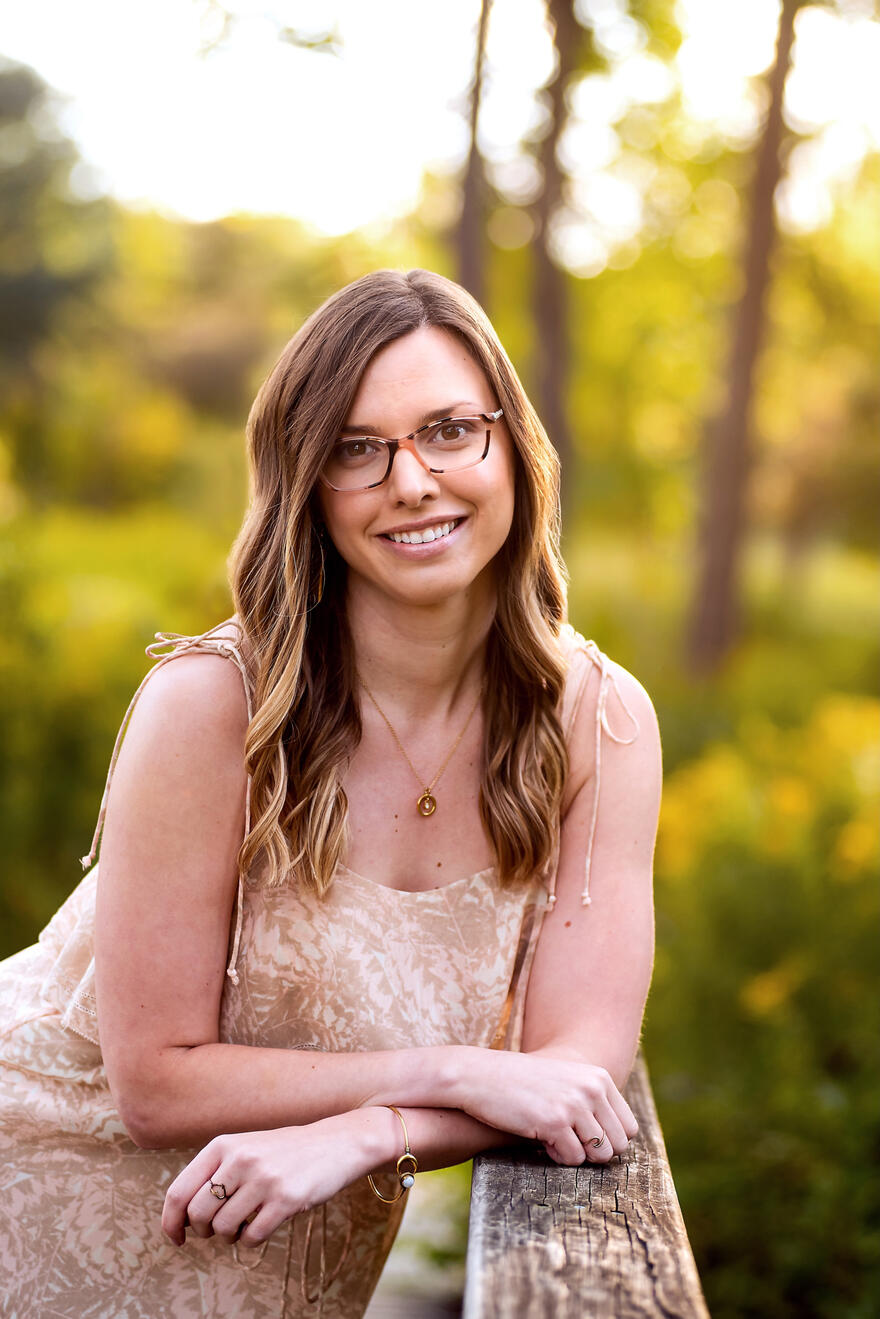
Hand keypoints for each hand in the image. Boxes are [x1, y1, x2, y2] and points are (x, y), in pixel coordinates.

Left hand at [161, 1111, 382, 1248]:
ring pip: (222, 1229)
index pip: (179, 1191)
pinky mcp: (286, 1199)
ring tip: (243, 1225)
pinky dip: (250, 1240)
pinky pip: (251, 1238)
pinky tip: (261, 1226)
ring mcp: (264, 1179)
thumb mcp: (244, 1148)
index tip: (176, 1237)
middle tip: (218, 1229)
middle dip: (204, 1231)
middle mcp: (241, 1158)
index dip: (170, 1222)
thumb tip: (181, 1218)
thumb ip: (214, 1173)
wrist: (336, 1143)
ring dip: (229, 1236)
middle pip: (198, 1215)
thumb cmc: (284, 1152)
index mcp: (223, 1145)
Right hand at [450, 1046, 637, 1164]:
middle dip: (594, 1152)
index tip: (585, 1138)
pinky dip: (558, 1157)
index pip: (629, 1128)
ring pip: (599, 1155)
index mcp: (598, 1077)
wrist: (480, 1076)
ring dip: (576, 1154)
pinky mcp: (554, 1121)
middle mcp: (592, 1088)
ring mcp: (574, 1104)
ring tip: (554, 1139)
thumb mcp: (566, 1082)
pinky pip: (573, 1159)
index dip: (609, 1141)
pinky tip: (540, 1139)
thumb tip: (621, 1143)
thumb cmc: (523, 1084)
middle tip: (568, 1142)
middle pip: (618, 1145)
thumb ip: (594, 1103)